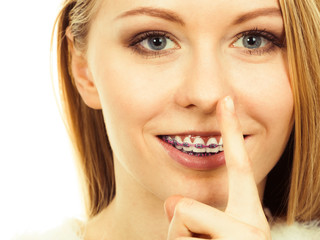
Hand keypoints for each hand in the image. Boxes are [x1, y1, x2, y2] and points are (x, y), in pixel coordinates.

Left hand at [164, 96, 270, 239]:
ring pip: (179, 223)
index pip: (239, 165)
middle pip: (185, 207)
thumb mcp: (211, 235)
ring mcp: (241, 236)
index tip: (226, 101)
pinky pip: (177, 238)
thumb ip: (193, 212)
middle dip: (180, 226)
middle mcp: (252, 225)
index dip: (232, 132)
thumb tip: (171, 202)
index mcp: (249, 215)